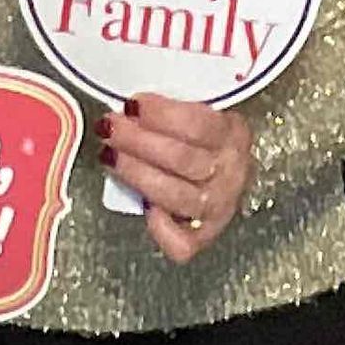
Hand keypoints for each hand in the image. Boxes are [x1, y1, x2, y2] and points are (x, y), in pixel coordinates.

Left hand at [99, 95, 252, 264]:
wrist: (229, 167)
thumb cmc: (207, 134)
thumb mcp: (204, 108)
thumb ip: (176, 104)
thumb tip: (133, 102)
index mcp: (233, 134)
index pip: (198, 124)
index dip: (161, 114)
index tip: (132, 104)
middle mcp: (231, 173)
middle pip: (181, 159)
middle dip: (138, 141)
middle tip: (111, 126)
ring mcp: (218, 208)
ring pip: (175, 195)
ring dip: (136, 173)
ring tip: (110, 154)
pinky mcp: (205, 235)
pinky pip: (182, 242)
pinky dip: (160, 228)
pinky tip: (143, 205)